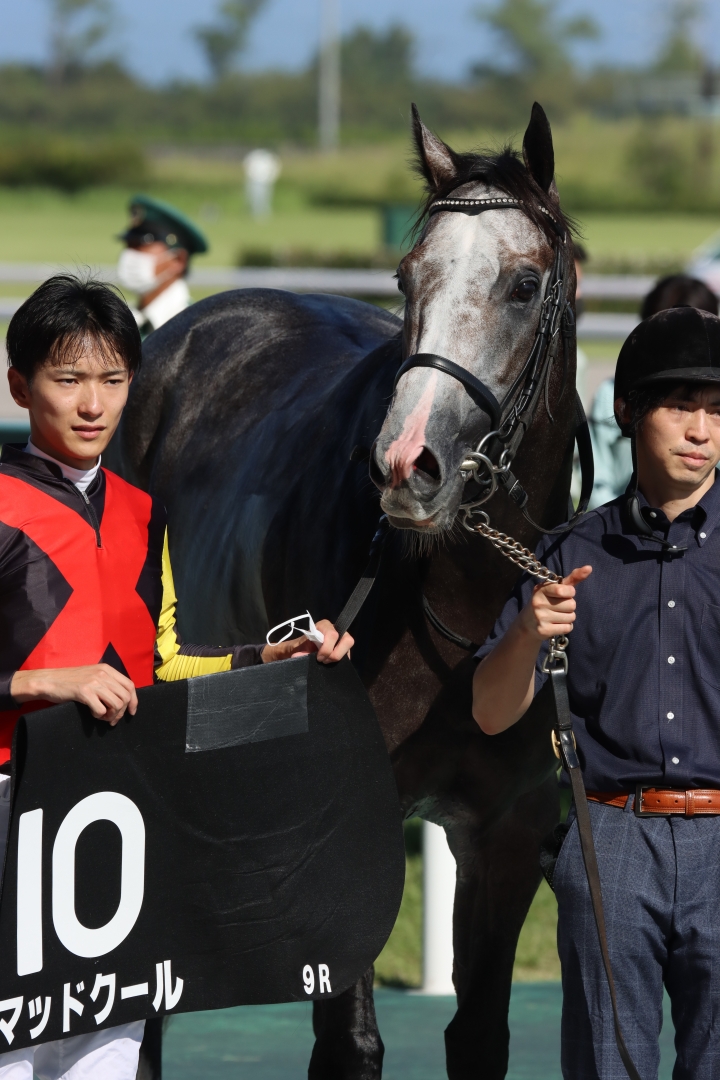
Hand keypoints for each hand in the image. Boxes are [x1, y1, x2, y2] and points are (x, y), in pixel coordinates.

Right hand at [10, 665, 137, 725]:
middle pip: (125, 697)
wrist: (49, 681)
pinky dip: (99, 715)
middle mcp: (103, 674)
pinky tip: (92, 713)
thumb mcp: (92, 675)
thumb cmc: (70, 681)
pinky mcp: (84, 692)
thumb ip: (107, 682)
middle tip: (112, 720)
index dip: (134, 701)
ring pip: (116, 704)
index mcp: (107, 669)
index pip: (130, 685)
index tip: (131, 712)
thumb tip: (123, 699)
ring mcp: (94, 682)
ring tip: (102, 717)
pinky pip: (101, 709)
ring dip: (111, 715)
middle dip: (121, 712)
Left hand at [261, 619, 353, 664]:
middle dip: (335, 654)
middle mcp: (336, 631)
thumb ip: (298, 651)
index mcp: (324, 626)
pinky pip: (347, 658)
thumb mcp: (296, 648)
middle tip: (324, 661)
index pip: (333, 634)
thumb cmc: (298, 647)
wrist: (298, 652)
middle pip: (348, 640)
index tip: (318, 657)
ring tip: (326, 663)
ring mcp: (341, 641)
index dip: (327, 648)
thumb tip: (297, 656)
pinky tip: (329, 665)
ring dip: (337, 659)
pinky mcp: (344, 651)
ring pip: (349, 650)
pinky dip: (339, 663)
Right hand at [519, 565, 591, 642]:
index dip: (570, 592)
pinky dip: (566, 627)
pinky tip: (556, 624)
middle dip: (569, 606)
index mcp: (541, 590)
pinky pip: (568, 628)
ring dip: (568, 617)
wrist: (527, 623)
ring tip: (557, 616)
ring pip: (571, 617)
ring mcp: (541, 617)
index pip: (563, 590)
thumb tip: (589, 568)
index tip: (564, 594)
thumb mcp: (555, 588)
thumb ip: (572, 578)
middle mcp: (539, 603)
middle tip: (558, 607)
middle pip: (571, 605)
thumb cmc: (546, 601)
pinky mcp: (544, 630)